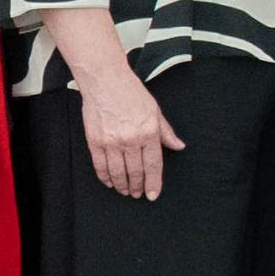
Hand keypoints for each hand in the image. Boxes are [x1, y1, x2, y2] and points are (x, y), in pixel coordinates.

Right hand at [76, 59, 182, 199]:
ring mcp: (111, 141)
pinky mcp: (95, 141)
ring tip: (125, 191)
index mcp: (149, 132)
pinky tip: (110, 182)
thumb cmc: (131, 93)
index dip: (153, 183)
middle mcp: (131, 139)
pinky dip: (105, 177)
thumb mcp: (155, 110)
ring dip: (122, 186)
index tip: (152, 195)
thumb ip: (166, 132)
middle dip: (137, 187)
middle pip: (135, 172)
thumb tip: (179, 146)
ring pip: (118, 173)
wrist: (105, 80)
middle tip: (138, 194)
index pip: (153, 165)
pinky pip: (100, 166)